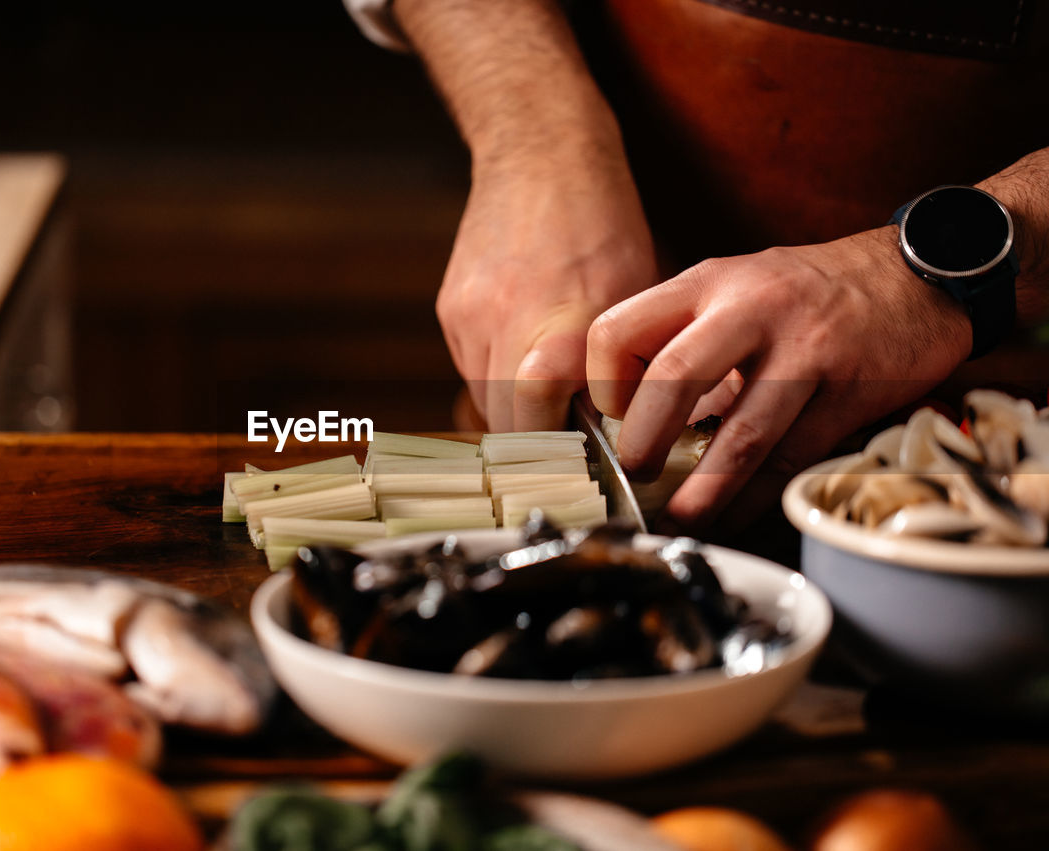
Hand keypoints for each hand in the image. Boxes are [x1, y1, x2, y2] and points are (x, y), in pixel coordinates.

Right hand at [439, 139, 656, 431]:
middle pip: (506, 426)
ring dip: (516, 407)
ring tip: (552, 386)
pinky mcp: (450, 310)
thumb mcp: (636, 295)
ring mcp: (470, 320)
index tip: (584, 458)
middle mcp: (507, 327)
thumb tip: (621, 428)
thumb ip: (621, 364)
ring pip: (485, 400)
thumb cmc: (604, 222)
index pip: (539, 427)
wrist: (541, 154)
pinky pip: (471, 367)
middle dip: (537, 440)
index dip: (558, 454)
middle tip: (571, 437)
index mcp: (566, 326)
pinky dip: (498, 372)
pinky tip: (525, 343)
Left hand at [586, 226, 971, 529]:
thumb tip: (633, 411)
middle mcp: (749, 310)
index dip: (604, 385)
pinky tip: (734, 514)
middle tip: (636, 472)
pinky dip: (755, 497)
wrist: (917, 274)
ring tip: (681, 518)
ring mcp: (803, 350)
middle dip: (644, 441)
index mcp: (707, 283)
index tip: (615, 418)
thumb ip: (687, 334)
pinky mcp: (847, 391)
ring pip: (740, 434)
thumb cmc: (811, 292)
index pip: (618, 331)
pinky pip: (791, 458)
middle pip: (672, 378)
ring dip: (703, 490)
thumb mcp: (737, 287)